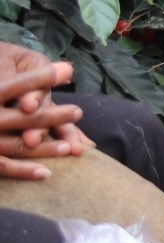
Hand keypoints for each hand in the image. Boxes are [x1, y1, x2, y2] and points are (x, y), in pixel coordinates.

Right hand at [0, 43, 87, 180]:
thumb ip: (23, 80)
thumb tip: (69, 69)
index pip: (13, 86)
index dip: (39, 78)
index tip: (67, 69)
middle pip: (22, 117)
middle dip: (51, 115)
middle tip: (77, 111)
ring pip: (18, 145)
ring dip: (46, 147)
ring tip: (70, 147)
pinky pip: (3, 167)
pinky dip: (24, 171)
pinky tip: (45, 173)